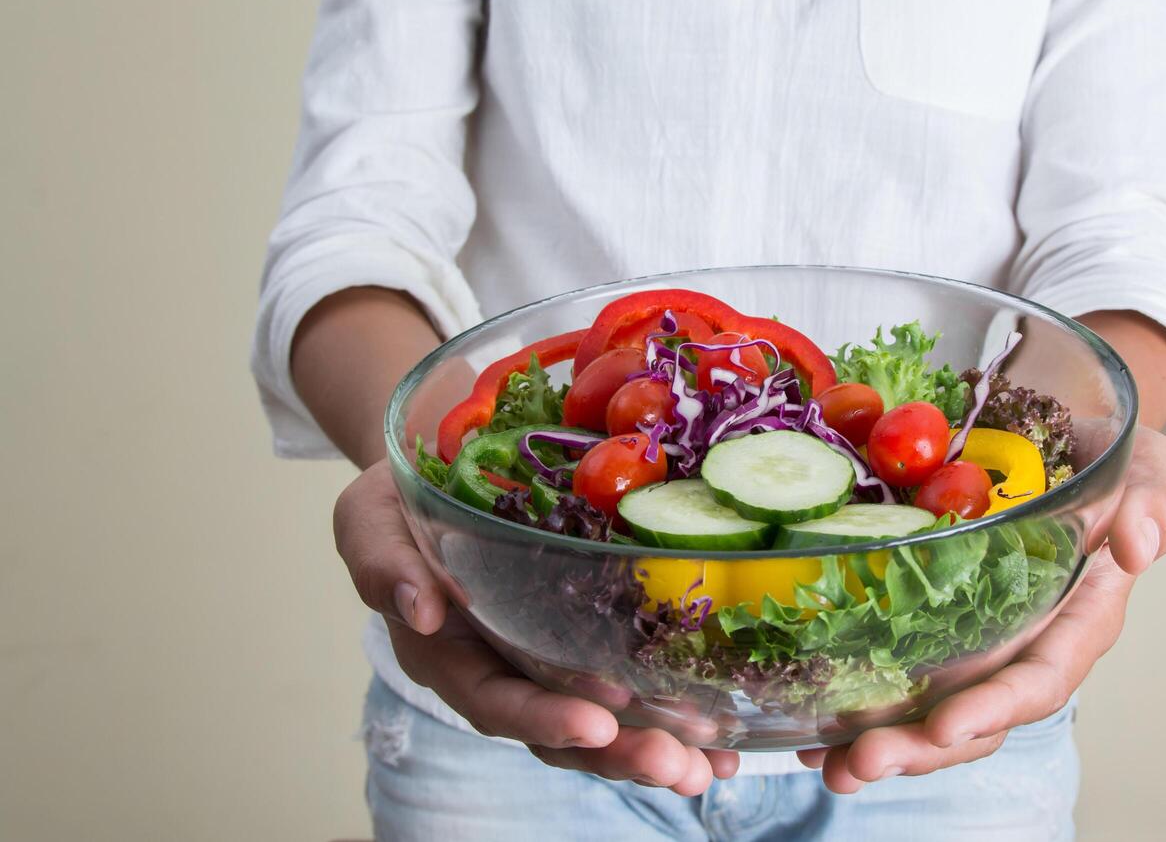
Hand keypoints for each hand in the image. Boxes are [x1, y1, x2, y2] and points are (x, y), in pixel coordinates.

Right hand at [334, 459, 739, 793]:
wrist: (441, 469)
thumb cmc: (401, 499)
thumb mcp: (370, 518)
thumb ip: (383, 564)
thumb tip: (420, 609)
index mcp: (450, 653)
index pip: (495, 700)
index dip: (544, 717)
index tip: (597, 722)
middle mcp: (504, 670)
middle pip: (560, 730)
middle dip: (620, 753)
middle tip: (677, 766)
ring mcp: (549, 662)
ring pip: (604, 722)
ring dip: (658, 748)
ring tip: (710, 766)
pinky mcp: (590, 641)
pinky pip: (633, 689)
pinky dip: (676, 719)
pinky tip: (726, 739)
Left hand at [796, 426, 1165, 791]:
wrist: (1063, 436)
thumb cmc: (1111, 463)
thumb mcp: (1149, 471)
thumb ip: (1156, 506)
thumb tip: (1139, 546)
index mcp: (1077, 623)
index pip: (1040, 680)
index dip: (994, 707)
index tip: (945, 726)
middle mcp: (1021, 646)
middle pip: (972, 716)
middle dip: (917, 747)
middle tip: (857, 763)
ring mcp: (972, 640)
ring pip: (927, 710)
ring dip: (877, 742)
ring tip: (823, 766)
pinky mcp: (930, 621)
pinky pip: (891, 672)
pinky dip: (849, 707)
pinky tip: (804, 732)